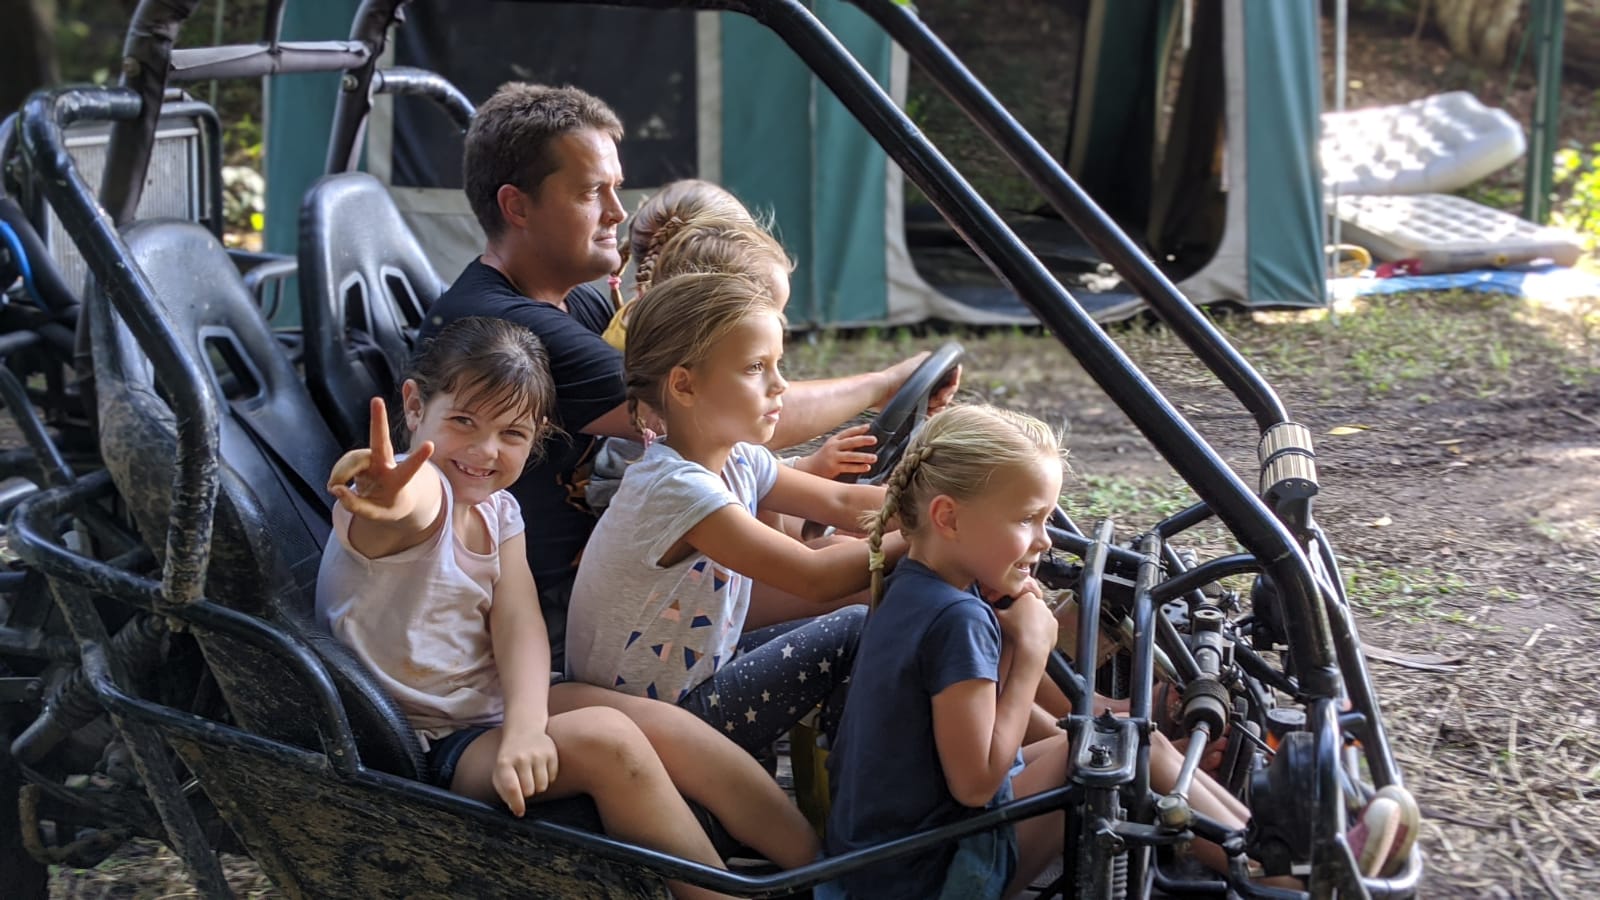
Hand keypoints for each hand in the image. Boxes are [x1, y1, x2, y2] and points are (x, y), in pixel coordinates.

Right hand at [327, 397, 434, 520]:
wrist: (390, 498)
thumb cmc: (388, 506)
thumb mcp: (376, 514)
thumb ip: (355, 505)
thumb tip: (336, 489)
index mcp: (399, 480)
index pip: (409, 469)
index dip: (418, 458)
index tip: (430, 444)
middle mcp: (386, 464)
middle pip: (380, 441)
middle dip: (378, 420)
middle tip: (376, 400)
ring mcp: (372, 458)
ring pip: (352, 459)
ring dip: (341, 474)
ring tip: (335, 489)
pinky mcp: (360, 457)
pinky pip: (343, 462)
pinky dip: (338, 475)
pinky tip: (337, 485)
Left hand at [493, 726, 559, 817]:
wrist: (523, 730)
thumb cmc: (509, 758)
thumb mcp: (499, 772)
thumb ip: (504, 791)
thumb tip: (516, 809)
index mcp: (504, 763)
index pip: (512, 788)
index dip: (517, 803)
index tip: (520, 812)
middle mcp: (521, 757)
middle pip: (529, 791)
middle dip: (526, 793)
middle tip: (523, 784)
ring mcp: (538, 754)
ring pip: (542, 786)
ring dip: (537, 786)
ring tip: (532, 776)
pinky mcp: (551, 752)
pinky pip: (552, 777)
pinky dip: (547, 777)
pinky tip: (540, 768)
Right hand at [795, 424, 877, 477]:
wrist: (810, 468)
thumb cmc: (825, 457)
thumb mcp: (833, 447)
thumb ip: (846, 444)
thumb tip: (863, 439)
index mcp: (834, 440)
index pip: (848, 433)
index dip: (858, 429)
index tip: (869, 427)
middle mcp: (833, 447)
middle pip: (850, 442)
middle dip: (863, 440)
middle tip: (874, 439)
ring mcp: (833, 457)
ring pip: (850, 456)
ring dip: (863, 457)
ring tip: (874, 458)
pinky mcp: (833, 468)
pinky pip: (848, 467)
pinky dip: (858, 467)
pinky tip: (867, 468)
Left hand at [876, 352, 962, 413]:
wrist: (881, 390)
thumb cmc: (900, 376)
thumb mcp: (921, 363)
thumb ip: (938, 362)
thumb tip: (956, 366)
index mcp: (932, 372)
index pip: (952, 382)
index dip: (951, 388)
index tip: (944, 392)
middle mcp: (929, 384)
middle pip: (948, 395)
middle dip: (942, 398)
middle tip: (933, 400)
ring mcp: (923, 396)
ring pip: (941, 406)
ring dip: (936, 407)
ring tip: (927, 405)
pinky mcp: (917, 407)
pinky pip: (931, 413)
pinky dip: (930, 414)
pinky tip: (925, 411)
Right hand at [988, 578, 1056, 661]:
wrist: (1031, 647)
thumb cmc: (1015, 631)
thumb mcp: (998, 617)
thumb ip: (993, 608)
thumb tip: (988, 604)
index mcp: (1028, 597)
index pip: (1021, 597)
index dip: (1015, 605)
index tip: (1012, 614)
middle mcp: (1041, 604)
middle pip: (1031, 606)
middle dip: (1025, 612)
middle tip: (1017, 623)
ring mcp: (1050, 615)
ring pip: (1040, 616)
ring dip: (1034, 621)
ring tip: (1024, 632)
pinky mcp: (1054, 627)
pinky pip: (1046, 626)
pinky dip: (1041, 630)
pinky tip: (1032, 637)